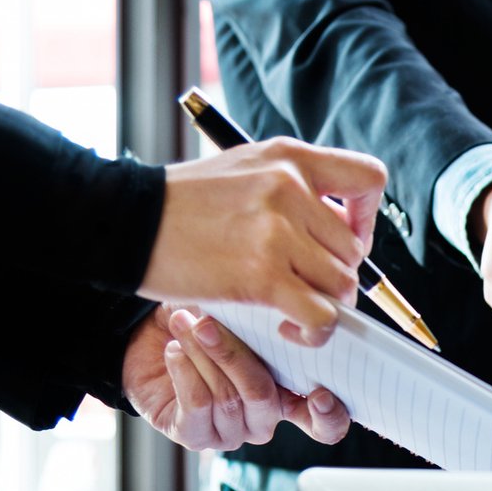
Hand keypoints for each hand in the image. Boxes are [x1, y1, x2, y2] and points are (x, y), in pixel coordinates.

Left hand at [122, 306, 349, 451]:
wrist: (148, 338)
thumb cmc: (203, 324)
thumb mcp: (241, 316)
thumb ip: (271, 324)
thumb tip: (295, 306)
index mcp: (288, 395)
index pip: (325, 423)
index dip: (329, 414)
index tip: (321, 393)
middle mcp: (264, 419)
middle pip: (262, 396)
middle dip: (233, 354)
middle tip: (208, 322)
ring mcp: (231, 432)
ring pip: (227, 397)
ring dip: (202, 354)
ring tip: (184, 324)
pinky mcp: (196, 436)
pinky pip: (197, 405)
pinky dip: (184, 370)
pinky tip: (174, 350)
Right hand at [142, 139, 385, 346]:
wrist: (123, 222)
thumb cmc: (180, 205)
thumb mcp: (244, 171)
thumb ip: (292, 190)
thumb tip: (340, 229)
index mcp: (289, 159)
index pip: (368, 178)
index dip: (366, 216)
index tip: (345, 235)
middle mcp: (289, 188)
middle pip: (353, 249)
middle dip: (334, 275)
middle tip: (303, 287)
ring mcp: (277, 231)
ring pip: (341, 285)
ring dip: (323, 305)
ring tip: (290, 308)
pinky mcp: (262, 275)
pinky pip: (321, 316)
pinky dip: (314, 331)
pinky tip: (287, 326)